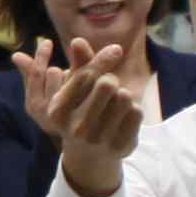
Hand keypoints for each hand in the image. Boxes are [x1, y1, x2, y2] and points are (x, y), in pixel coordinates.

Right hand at [16, 31, 154, 182]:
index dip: (103, 59)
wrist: (89, 155)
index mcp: (59, 112)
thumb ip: (77, 64)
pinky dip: (134, 109)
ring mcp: (100, 140)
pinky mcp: (121, 145)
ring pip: (125, 96)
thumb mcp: (74, 89)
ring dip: (123, 93)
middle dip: (112, 79)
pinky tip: (124, 117)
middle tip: (108, 86)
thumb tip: (78, 41)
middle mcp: (77, 128)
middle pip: (108, 83)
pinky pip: (137, 111)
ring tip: (115, 102)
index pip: (86, 75)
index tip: (117, 49)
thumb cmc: (80, 112)